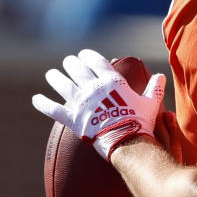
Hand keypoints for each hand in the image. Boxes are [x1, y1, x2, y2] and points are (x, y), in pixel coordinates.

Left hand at [32, 49, 165, 159]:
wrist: (128, 142)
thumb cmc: (141, 122)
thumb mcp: (151, 103)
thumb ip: (154, 88)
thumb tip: (161, 76)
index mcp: (111, 81)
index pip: (96, 61)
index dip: (88, 56)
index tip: (83, 54)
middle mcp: (93, 88)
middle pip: (77, 69)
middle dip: (71, 63)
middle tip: (68, 62)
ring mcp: (82, 103)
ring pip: (63, 85)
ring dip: (55, 77)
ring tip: (51, 74)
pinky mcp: (73, 119)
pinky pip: (54, 109)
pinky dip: (43, 104)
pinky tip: (35, 99)